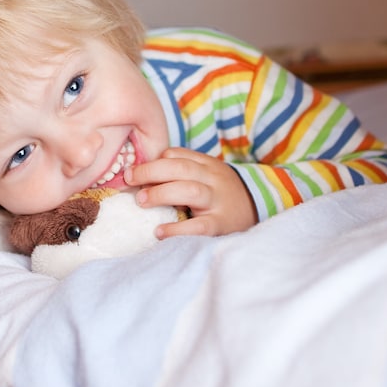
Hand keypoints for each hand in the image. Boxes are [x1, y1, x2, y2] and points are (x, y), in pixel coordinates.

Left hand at [124, 147, 257, 237]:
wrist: (258, 209)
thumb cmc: (220, 193)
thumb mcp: (205, 174)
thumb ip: (180, 169)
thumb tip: (141, 174)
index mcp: (206, 164)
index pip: (176, 155)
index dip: (151, 162)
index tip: (130, 172)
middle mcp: (213, 179)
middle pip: (180, 168)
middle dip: (150, 172)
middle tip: (129, 181)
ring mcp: (218, 201)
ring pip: (190, 190)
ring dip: (162, 193)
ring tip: (141, 201)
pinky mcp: (221, 225)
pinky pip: (199, 226)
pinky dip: (177, 229)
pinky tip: (159, 231)